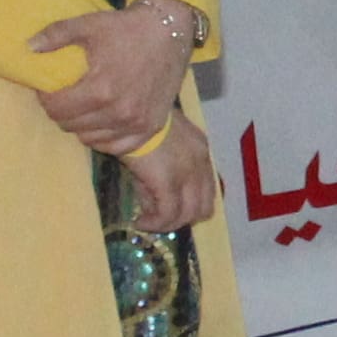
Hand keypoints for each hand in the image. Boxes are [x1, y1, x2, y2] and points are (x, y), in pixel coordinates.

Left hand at [35, 0, 193, 155]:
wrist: (170, 31)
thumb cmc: (127, 27)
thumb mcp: (89, 25)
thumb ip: (56, 35)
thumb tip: (28, 48)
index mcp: (100, 89)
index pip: (56, 108)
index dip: (46, 98)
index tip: (49, 88)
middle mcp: (119, 112)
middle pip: (70, 125)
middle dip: (62, 110)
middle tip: (66, 95)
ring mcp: (136, 124)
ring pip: (90, 139)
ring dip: (81, 125)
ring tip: (84, 106)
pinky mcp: (150, 128)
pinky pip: (116, 147)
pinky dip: (104, 137)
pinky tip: (102, 121)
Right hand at [121, 112, 218, 232]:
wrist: (129, 112)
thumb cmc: (138, 120)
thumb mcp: (158, 140)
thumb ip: (162, 165)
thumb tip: (150, 195)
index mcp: (200, 149)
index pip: (208, 189)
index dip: (190, 205)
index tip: (170, 209)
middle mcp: (200, 163)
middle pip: (203, 207)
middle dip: (181, 219)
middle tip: (159, 219)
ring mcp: (186, 174)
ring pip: (186, 215)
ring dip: (166, 224)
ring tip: (146, 222)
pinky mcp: (168, 183)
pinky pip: (167, 215)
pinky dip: (154, 224)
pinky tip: (139, 222)